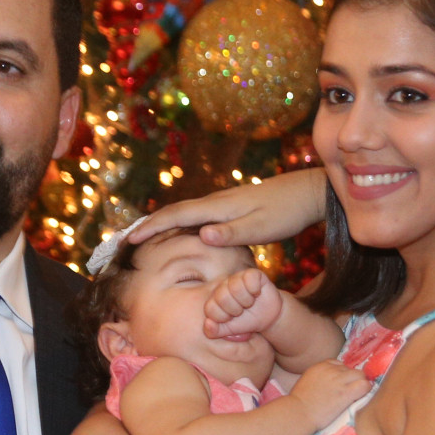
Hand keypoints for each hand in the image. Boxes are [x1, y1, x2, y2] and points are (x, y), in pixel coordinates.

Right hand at [127, 169, 327, 249]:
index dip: (151, 227)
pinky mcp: (232, 207)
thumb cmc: (287, 212)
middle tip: (127, 242)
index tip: (129, 239)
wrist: (308, 193)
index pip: (177, 215)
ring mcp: (224, 203)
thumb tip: (202, 236)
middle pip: (175, 212)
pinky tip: (182, 234)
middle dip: (149, 225)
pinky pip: (198, 216)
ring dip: (164, 225)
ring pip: (186, 214)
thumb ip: (232, 233)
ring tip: (146, 240)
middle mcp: (217, 202)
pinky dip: (181, 225)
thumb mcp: (262, 227)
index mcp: (219, 207)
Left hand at [204, 268, 283, 340]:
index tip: (231, 318)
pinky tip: (257, 293)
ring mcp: (237, 277)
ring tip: (249, 303)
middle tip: (242, 310)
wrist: (267, 317)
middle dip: (235, 310)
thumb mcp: (228, 330)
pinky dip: (255, 290)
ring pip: (236, 288)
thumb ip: (214, 331)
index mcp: (214, 298)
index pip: (211, 308)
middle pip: (222, 298)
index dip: (223, 317)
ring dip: (246, 301)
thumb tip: (208, 323)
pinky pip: (250, 279)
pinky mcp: (252, 273)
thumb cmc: (245, 322)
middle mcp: (223, 285)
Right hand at [289, 360, 371, 429]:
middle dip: (351, 380)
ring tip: (355, 396)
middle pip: (350, 369)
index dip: (341, 375)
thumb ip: (319, 378)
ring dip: (360, 385)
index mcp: (319, 366)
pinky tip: (360, 397)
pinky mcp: (346, 392)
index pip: (339, 364)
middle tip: (348, 392)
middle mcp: (331, 370)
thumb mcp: (306, 382)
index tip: (339, 386)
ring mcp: (339, 380)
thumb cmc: (297, 404)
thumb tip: (329, 383)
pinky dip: (365, 390)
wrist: (297, 413)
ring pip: (360, 375)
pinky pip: (365, 385)